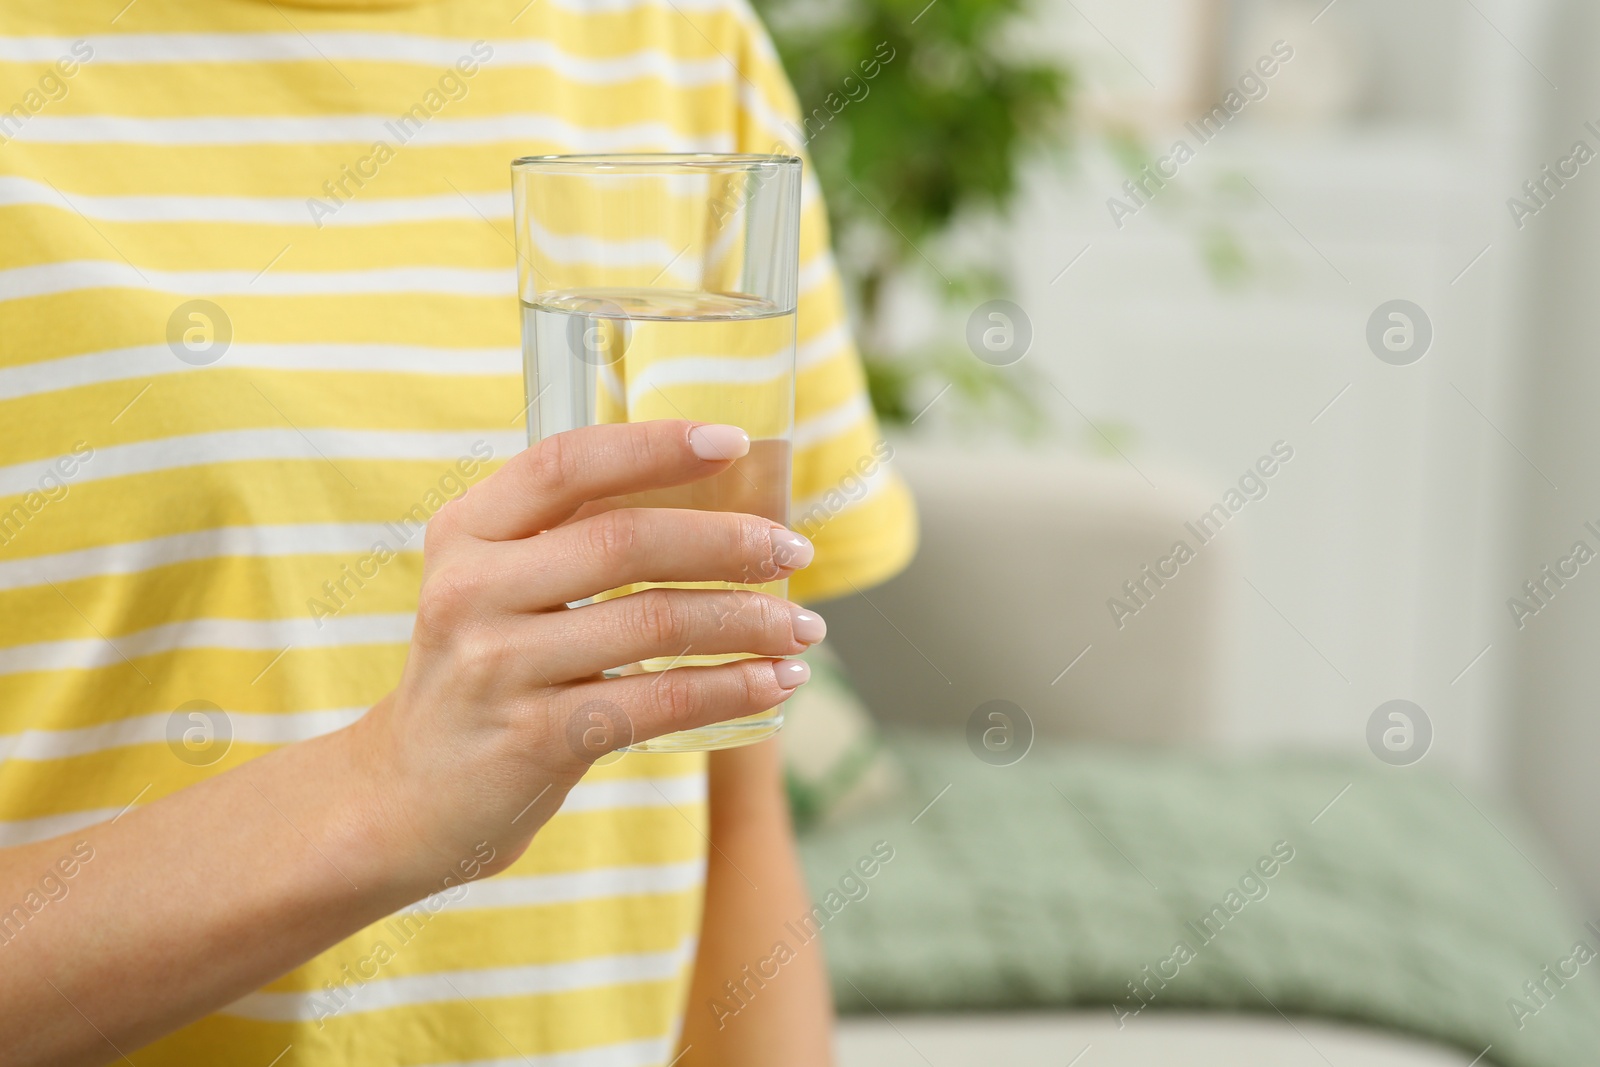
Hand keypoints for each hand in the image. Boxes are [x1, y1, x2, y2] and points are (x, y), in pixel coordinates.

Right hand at [354, 420, 823, 886]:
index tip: (734, 442)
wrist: (408, 797)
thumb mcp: (494, 587)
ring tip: (804, 627)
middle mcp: (471, 589)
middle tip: (793, 553)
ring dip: (749, 622)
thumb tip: (712, 504)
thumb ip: (568, 540)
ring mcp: (499, 665)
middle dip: (729, 543)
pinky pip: (658, 701)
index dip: (654, 445)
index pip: (567, 464)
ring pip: (654, 623)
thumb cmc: (483, 673)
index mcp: (466, 532)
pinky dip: (732, 687)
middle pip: (626, 541)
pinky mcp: (534, 738)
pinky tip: (778, 682)